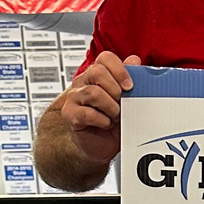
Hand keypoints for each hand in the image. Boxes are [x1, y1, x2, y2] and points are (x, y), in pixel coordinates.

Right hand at [58, 52, 140, 166]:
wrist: (103, 145)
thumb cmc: (115, 120)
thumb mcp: (128, 99)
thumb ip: (131, 78)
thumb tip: (134, 60)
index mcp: (97, 74)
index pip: (105, 58)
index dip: (120, 70)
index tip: (130, 86)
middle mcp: (83, 82)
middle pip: (97, 72)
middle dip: (115, 90)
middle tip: (122, 104)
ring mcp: (74, 97)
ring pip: (93, 93)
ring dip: (111, 107)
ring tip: (116, 116)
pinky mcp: (70, 114)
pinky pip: (87, 113)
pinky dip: (103, 121)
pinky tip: (106, 124)